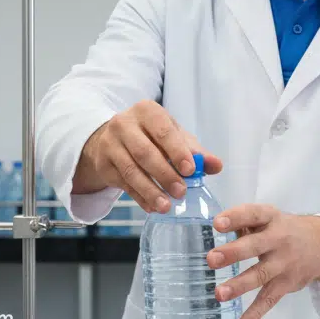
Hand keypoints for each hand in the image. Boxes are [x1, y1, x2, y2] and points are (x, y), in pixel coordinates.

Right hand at [73, 100, 221, 213]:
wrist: (114, 139)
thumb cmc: (151, 136)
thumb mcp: (174, 137)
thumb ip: (195, 151)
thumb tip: (216, 166)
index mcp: (146, 111)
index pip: (163, 130)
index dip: (177, 151)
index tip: (190, 170)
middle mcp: (124, 124)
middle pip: (145, 152)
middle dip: (165, 174)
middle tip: (181, 192)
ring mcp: (110, 144)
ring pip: (131, 170)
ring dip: (150, 190)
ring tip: (166, 206)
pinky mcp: (103, 164)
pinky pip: (123, 184)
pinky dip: (139, 197)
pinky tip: (152, 207)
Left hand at [206, 205, 319, 318]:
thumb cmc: (283, 230)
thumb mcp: (268, 218)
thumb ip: (244, 222)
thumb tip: (217, 227)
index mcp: (271, 218)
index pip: (253, 214)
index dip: (235, 218)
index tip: (217, 223)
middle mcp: (279, 240)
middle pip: (255, 246)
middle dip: (233, 253)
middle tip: (211, 259)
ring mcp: (284, 263)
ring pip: (261, 275)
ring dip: (239, 285)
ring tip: (219, 294)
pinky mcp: (286, 284)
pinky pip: (270, 299)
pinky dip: (256, 314)